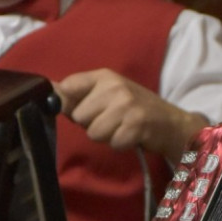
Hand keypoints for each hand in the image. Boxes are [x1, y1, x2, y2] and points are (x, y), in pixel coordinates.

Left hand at [54, 69, 207, 164]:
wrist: (172, 123)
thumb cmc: (136, 109)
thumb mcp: (110, 94)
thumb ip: (80, 95)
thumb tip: (49, 93)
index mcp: (105, 76)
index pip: (68, 87)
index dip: (70, 104)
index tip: (84, 109)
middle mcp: (115, 87)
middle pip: (79, 116)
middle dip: (92, 124)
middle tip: (112, 121)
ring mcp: (127, 106)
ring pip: (93, 132)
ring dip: (107, 136)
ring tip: (122, 129)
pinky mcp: (136, 126)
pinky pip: (112, 143)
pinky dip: (121, 144)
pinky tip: (132, 136)